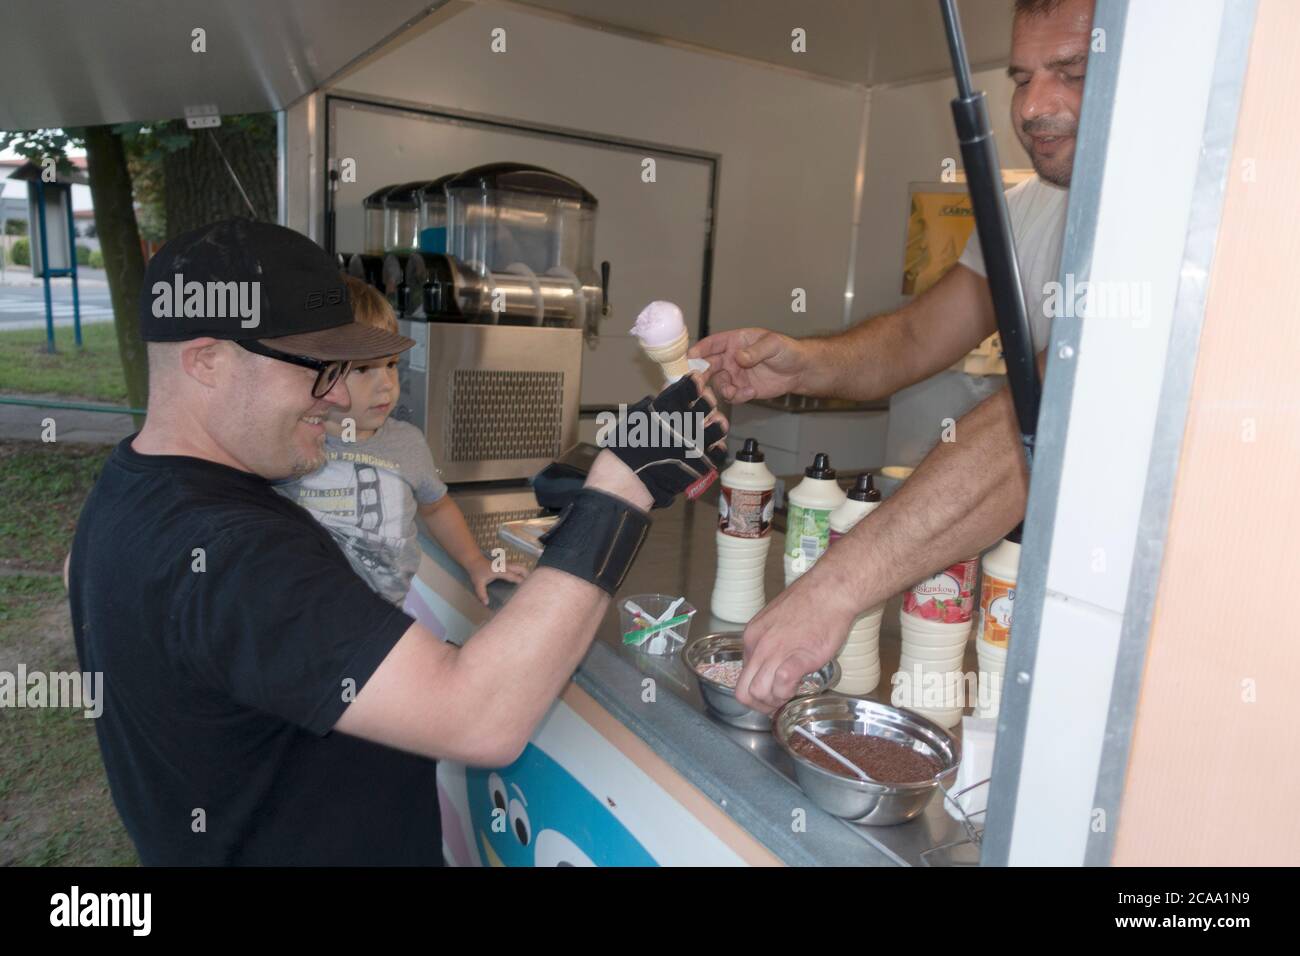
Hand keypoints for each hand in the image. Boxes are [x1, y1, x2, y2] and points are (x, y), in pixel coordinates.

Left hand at [467, 557, 528, 605]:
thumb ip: (482, 593)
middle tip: (532, 585)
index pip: (513, 576)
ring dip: (526, 573)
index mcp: (500, 570)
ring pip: (520, 566)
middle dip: (527, 575)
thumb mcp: (478, 583)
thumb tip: (486, 603)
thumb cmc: (477, 572)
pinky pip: (517, 567)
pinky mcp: (506, 565)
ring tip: (529, 583)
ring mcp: (507, 564)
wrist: (474, 561)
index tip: (527, 588)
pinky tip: (523, 579)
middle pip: (520, 568)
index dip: (520, 581)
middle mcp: (505, 566)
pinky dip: (522, 572)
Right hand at [596, 372, 728, 508]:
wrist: (627, 480)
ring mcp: (697, 445)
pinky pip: (719, 452)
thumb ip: (657, 404)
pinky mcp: (701, 465)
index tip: (695, 380)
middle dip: (706, 399)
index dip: (694, 382)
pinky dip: (717, 447)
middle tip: (704, 400)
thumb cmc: (625, 448)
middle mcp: (686, 424)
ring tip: (713, 422)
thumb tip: (667, 391)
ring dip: (716, 422)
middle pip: (707, 404)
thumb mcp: (637, 417)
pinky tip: (712, 445)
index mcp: (669, 409)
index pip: (689, 388)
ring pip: (718, 427)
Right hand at [689, 328, 807, 403]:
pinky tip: (751, 393)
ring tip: (735, 391)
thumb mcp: (773, 345)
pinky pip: (731, 396)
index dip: (699, 350)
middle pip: (708, 365)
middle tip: (699, 382)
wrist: (799, 371)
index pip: (712, 344)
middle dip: (701, 374)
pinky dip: (737, 397)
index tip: (690, 357)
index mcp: (735, 341)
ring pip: (718, 384)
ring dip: (723, 389)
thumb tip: (739, 357)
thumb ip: (755, 351)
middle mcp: (731, 358)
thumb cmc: (787, 351)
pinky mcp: (742, 389)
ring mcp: (735, 375)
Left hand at [735, 571, 858, 713]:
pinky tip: (799, 686)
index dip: (756, 691)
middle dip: (760, 705)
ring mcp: (776, 651)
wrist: (830, 590)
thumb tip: (771, 664)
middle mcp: (758, 646)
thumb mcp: (776, 621)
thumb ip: (769, 643)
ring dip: (775, 701)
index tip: (770, 693)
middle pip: (744, 692)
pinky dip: (788, 692)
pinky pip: (782, 683)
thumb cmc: (810, 603)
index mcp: (752, 637)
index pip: (741, 677)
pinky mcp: (798, 656)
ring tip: (790, 693)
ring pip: (759, 692)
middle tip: (777, 703)